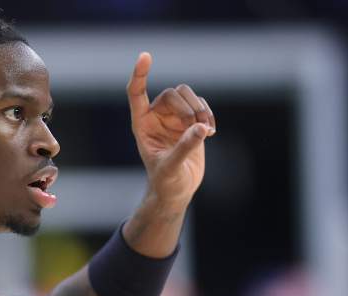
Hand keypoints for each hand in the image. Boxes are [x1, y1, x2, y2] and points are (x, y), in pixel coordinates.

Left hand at [126, 52, 215, 204]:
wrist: (177, 189)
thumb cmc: (166, 181)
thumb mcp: (171, 167)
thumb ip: (184, 147)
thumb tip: (202, 128)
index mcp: (141, 124)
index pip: (136, 92)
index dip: (140, 74)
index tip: (146, 56)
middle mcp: (156, 116)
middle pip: (173, 93)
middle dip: (188, 108)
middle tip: (198, 128)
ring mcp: (174, 118)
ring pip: (188, 95)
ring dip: (200, 109)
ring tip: (207, 131)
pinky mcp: (190, 121)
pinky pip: (201, 105)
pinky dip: (209, 115)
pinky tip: (211, 132)